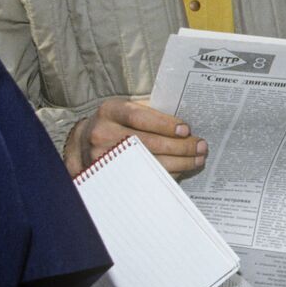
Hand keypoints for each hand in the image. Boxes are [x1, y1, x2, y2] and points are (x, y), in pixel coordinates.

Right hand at [64, 97, 206, 175]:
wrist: (84, 141)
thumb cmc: (117, 122)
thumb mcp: (128, 109)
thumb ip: (152, 112)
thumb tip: (187, 126)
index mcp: (110, 111)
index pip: (139, 117)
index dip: (164, 124)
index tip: (187, 129)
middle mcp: (101, 133)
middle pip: (147, 142)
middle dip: (180, 146)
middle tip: (201, 147)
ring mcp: (102, 157)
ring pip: (147, 162)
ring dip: (178, 163)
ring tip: (197, 159)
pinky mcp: (107, 175)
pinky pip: (142, 177)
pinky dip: (166, 174)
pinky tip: (181, 170)